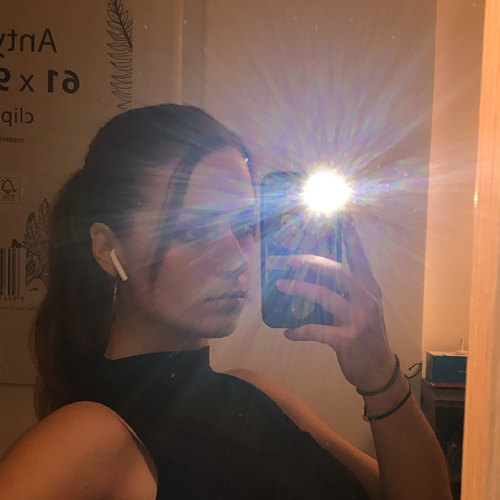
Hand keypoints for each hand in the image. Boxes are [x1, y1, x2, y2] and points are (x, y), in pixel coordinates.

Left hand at [276, 214, 395, 391]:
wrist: (378, 370)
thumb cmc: (364, 335)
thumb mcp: (359, 308)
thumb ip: (341, 292)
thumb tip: (310, 277)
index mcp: (369, 288)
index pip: (359, 257)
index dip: (351, 237)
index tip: (344, 216)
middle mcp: (366, 298)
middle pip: (336, 271)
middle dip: (308, 262)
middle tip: (285, 260)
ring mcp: (359, 318)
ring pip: (326, 295)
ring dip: (300, 288)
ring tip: (279, 284)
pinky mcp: (349, 339)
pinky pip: (319, 330)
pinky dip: (300, 330)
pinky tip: (288, 332)